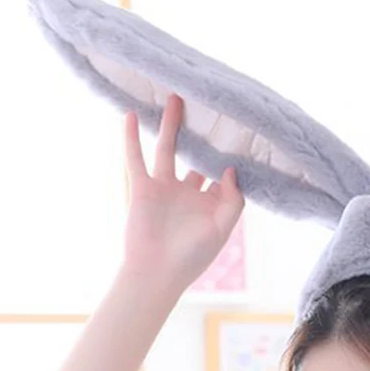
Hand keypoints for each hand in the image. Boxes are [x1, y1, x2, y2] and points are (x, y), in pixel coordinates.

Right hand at [121, 93, 244, 288]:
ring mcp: (163, 188)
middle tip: (208, 107)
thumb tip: (230, 169)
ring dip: (169, 124)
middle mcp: (186, 192)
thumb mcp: (222, 229)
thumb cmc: (192, 257)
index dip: (228, 158)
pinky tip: (130, 115)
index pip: (220, 175)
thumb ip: (233, 200)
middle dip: (200, 134)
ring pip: (166, 149)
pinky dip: (131, 138)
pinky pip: (135, 158)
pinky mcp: (142, 188)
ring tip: (174, 97)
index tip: (239, 134)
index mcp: (207, 204)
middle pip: (194, 155)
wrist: (156, 272)